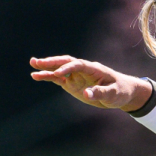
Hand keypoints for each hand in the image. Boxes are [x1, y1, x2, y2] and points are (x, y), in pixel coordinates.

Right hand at [30, 56, 151, 110]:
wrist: (122, 93)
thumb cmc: (120, 91)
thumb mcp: (113, 94)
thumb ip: (100, 93)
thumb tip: (86, 94)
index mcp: (94, 69)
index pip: (78, 65)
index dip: (68, 68)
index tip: (58, 74)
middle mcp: (83, 70)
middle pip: (66, 62)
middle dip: (52, 62)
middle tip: (37, 62)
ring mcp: (76, 76)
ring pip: (59, 68)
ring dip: (47, 67)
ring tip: (32, 64)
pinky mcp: (72, 83)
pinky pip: (58, 79)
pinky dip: (48, 77)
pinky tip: (36, 76)